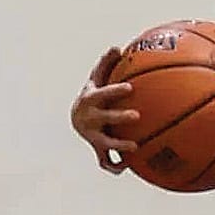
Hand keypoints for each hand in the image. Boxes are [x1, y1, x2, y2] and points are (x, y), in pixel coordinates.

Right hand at [70, 47, 139, 173]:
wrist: (77, 119)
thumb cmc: (93, 96)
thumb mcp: (96, 80)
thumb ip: (106, 65)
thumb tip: (117, 47)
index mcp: (91, 100)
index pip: (102, 94)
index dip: (115, 91)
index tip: (130, 88)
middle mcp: (90, 118)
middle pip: (103, 118)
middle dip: (119, 116)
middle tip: (137, 115)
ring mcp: (93, 135)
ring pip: (104, 143)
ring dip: (118, 146)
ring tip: (136, 147)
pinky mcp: (97, 149)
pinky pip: (105, 162)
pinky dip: (115, 166)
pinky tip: (128, 167)